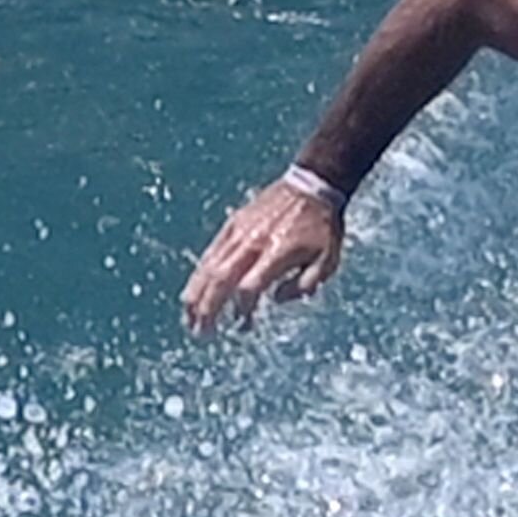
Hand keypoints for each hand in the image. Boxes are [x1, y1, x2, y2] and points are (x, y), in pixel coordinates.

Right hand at [182, 176, 347, 333]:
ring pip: (209, 266)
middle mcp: (253, 242)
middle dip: (208, 308)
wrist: (313, 185)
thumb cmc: (323, 226)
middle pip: (221, 279)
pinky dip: (200, 273)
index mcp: (277, 252)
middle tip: (201, 332)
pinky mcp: (233, 224)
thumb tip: (276, 300)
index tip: (244, 324)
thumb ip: (305, 285)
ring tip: (189, 316)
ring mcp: (240, 232)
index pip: (249, 288)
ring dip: (197, 294)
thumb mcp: (328, 260)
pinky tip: (194, 289)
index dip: (242, 310)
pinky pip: (211, 252)